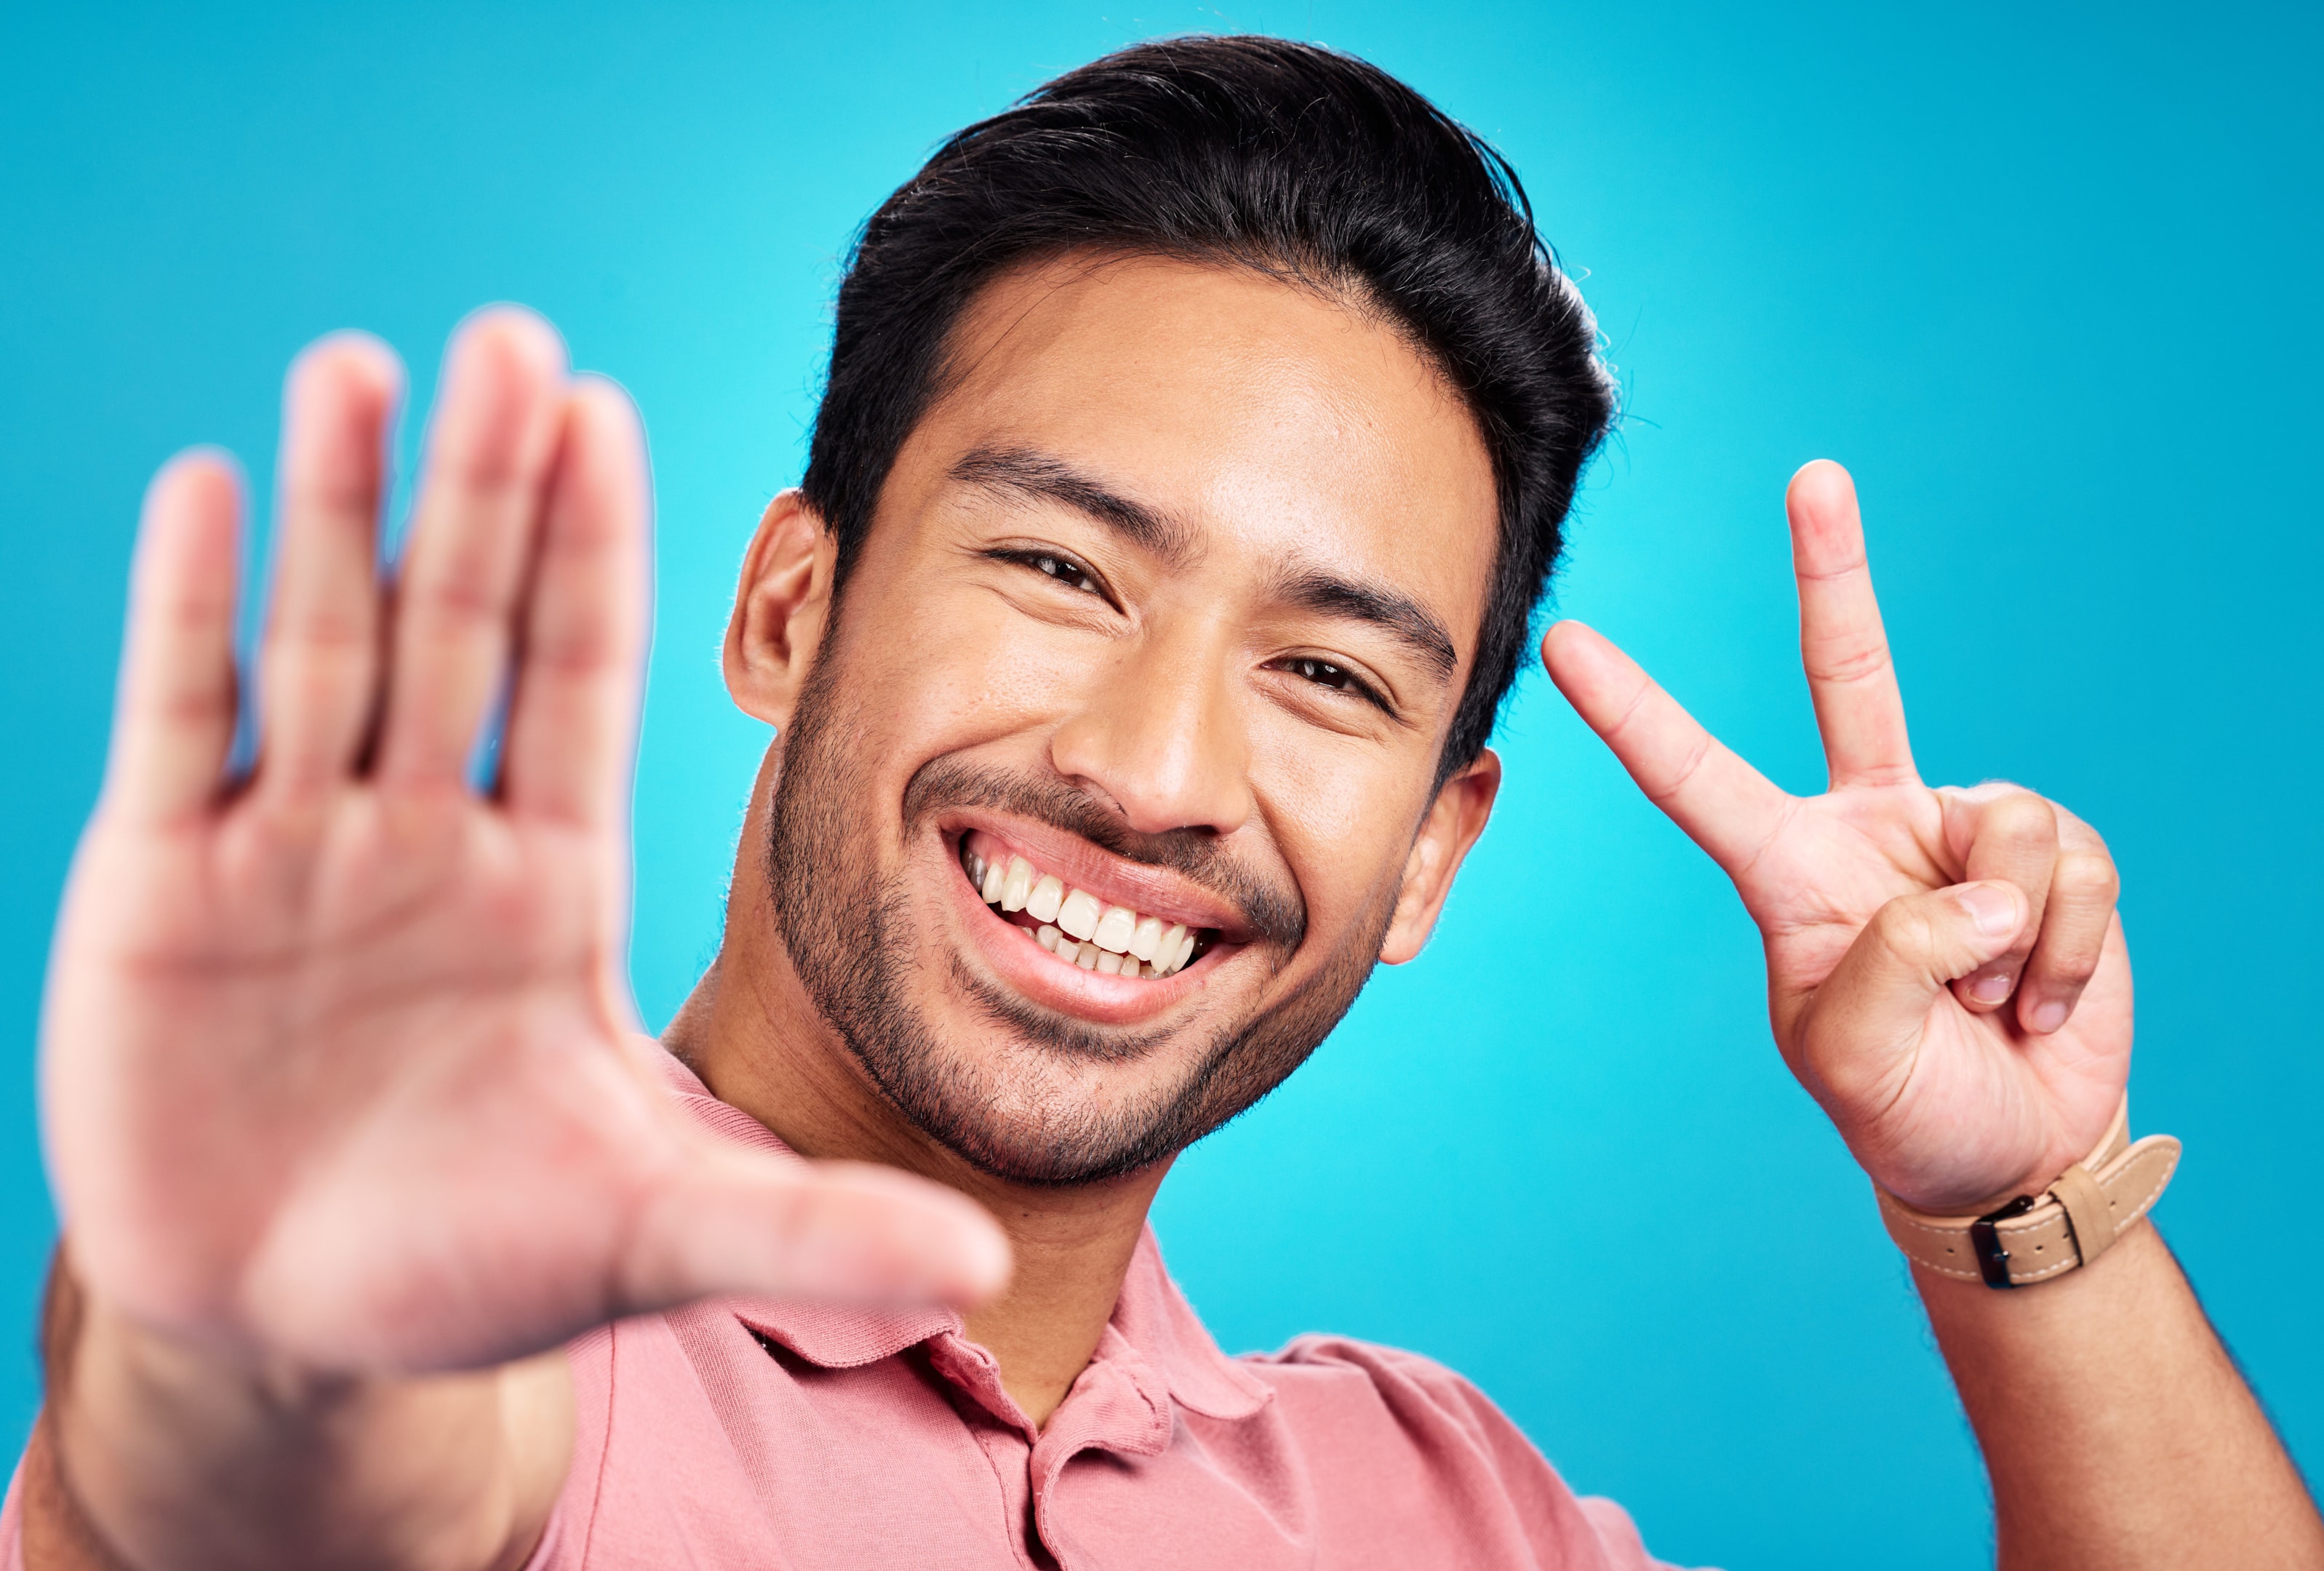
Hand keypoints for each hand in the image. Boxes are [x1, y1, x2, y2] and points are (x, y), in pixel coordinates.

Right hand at [41, 311, 1008, 1375]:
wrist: (297, 1331)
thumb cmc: (477, 1264)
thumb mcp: (650, 1235)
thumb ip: (806, 1232)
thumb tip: (982, 1259)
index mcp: (550, 883)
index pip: (580, 683)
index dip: (591, 557)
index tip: (611, 418)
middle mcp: (429, 837)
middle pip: (460, 629)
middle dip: (482, 492)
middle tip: (512, 337)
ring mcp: (296, 853)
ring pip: (325, 646)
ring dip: (341, 511)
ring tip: (365, 364)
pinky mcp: (164, 893)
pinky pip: (184, 728)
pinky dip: (192, 614)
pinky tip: (214, 490)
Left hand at [1544, 461, 2129, 1212]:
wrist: (2013, 1151)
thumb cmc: (1908, 1107)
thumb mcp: (1853, 1058)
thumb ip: (1886, 968)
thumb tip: (1971, 888)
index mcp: (1787, 869)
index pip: (1696, 776)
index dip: (1634, 710)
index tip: (1567, 641)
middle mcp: (1869, 825)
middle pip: (1850, 675)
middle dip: (1834, 572)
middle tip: (1813, 475)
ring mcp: (1963, 831)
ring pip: (2004, 827)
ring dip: (2013, 942)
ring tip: (1992, 1005)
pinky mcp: (2054, 854)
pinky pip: (2075, 870)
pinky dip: (2070, 952)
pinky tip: (2042, 999)